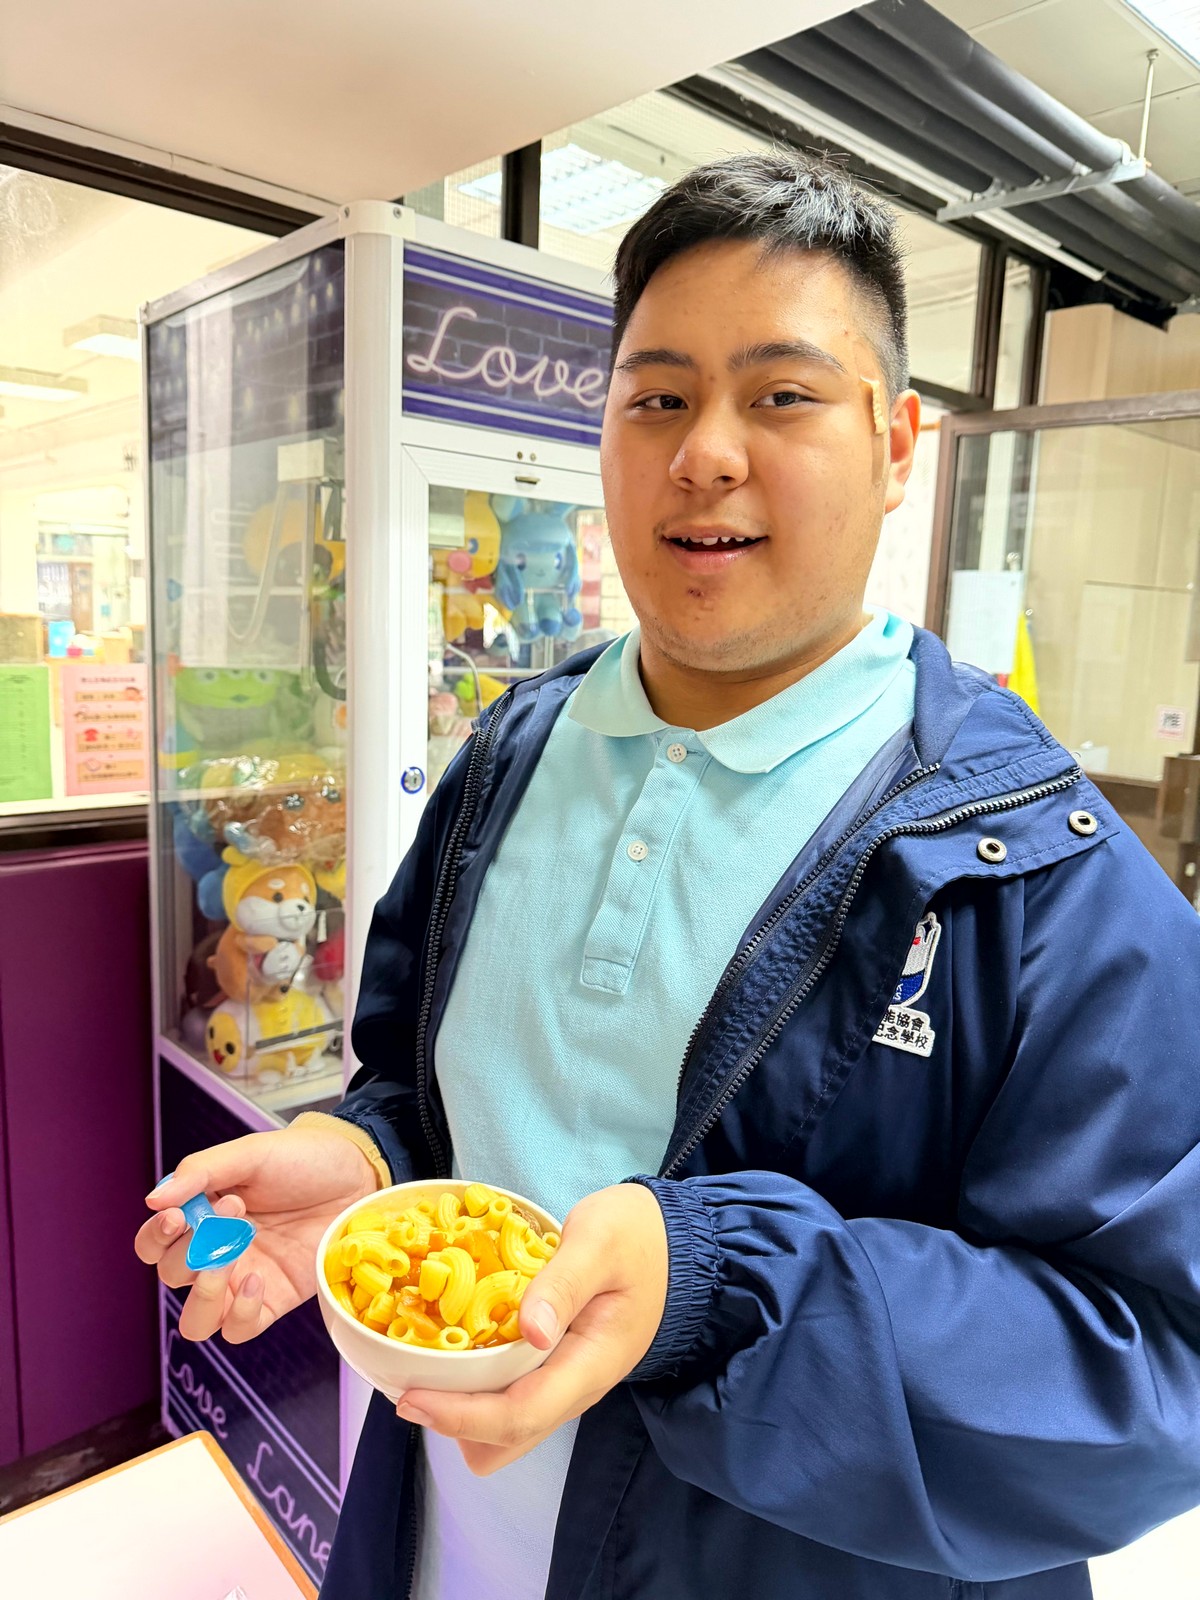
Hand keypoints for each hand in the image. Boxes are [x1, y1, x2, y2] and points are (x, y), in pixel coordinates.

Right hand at [134, 1125, 378, 1344]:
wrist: (358, 1172)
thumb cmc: (303, 1158)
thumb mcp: (251, 1153)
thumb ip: (202, 1171)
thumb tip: (153, 1199)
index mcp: (202, 1216)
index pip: (153, 1244)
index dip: (156, 1237)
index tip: (178, 1216)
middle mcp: (215, 1252)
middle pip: (171, 1277)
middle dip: (189, 1250)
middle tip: (231, 1213)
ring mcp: (243, 1280)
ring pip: (196, 1321)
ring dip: (202, 1294)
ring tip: (230, 1255)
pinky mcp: (275, 1301)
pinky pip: (239, 1330)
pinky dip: (239, 1313)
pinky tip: (257, 1280)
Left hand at [395, 1183, 667, 1474]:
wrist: (676, 1245)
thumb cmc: (638, 1236)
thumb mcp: (601, 1241)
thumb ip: (564, 1283)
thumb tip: (531, 1330)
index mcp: (590, 1363)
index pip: (520, 1415)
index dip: (461, 1416)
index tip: (411, 1397)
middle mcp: (576, 1386)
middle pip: (507, 1440)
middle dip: (455, 1423)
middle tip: (408, 1381)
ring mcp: (567, 1381)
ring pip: (507, 1429)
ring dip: (463, 1412)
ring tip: (423, 1367)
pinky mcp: (557, 1367)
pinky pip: (511, 1399)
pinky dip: (476, 1390)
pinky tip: (454, 1352)